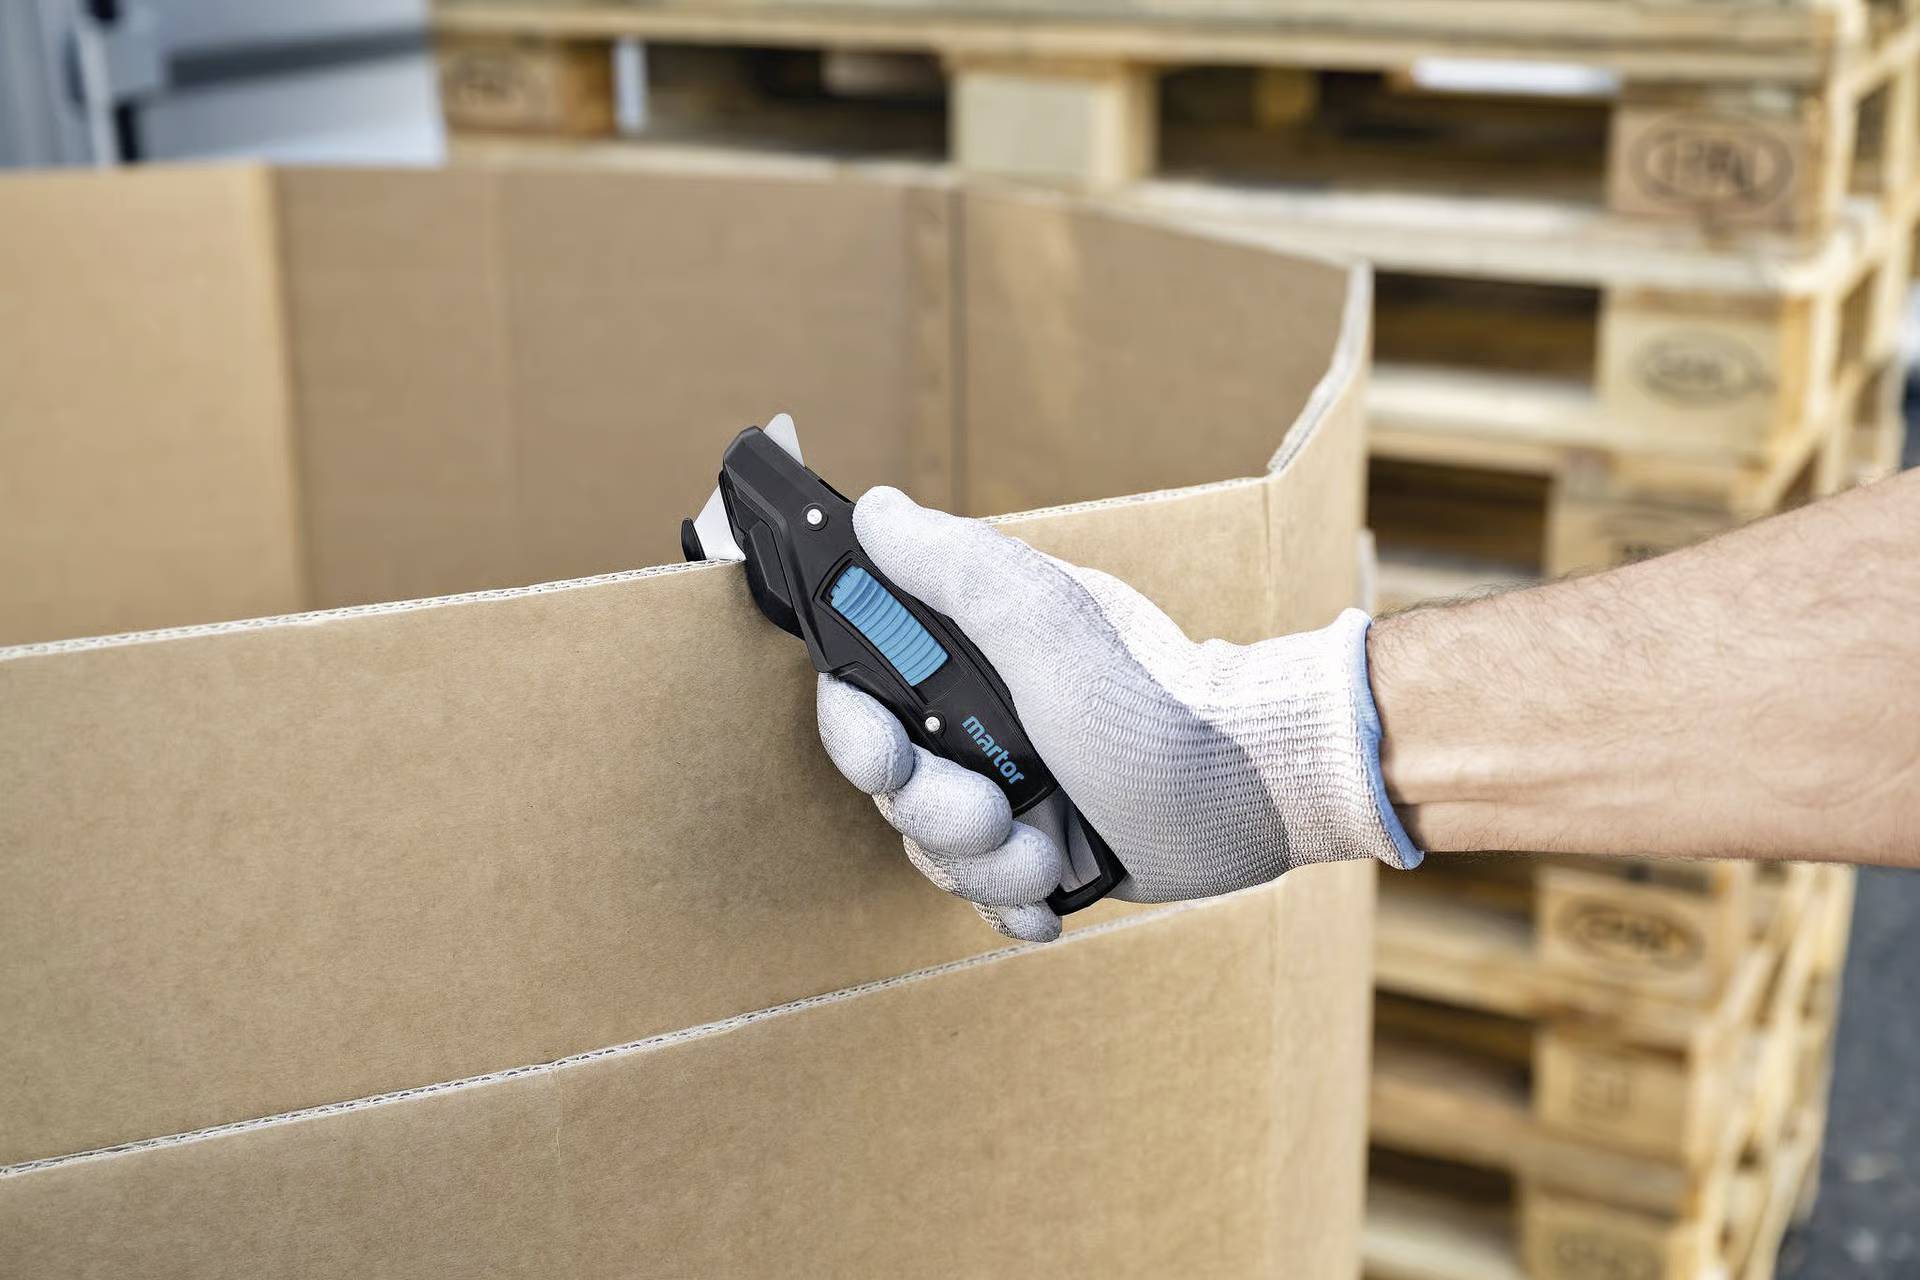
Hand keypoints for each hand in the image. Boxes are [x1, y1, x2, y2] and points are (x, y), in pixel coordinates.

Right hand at [817, 488, 1420, 941]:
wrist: (1250, 794)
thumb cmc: (1156, 704)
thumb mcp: (1050, 625)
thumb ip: (958, 568)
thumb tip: (877, 512)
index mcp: (971, 656)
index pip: (863, 692)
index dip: (858, 731)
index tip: (887, 756)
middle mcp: (982, 721)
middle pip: (894, 786)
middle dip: (940, 815)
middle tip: (994, 817)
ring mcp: (1014, 790)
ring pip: (937, 851)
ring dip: (986, 868)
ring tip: (1045, 855)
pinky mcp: (1046, 851)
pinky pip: (988, 896)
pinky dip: (1013, 907)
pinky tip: (1048, 902)